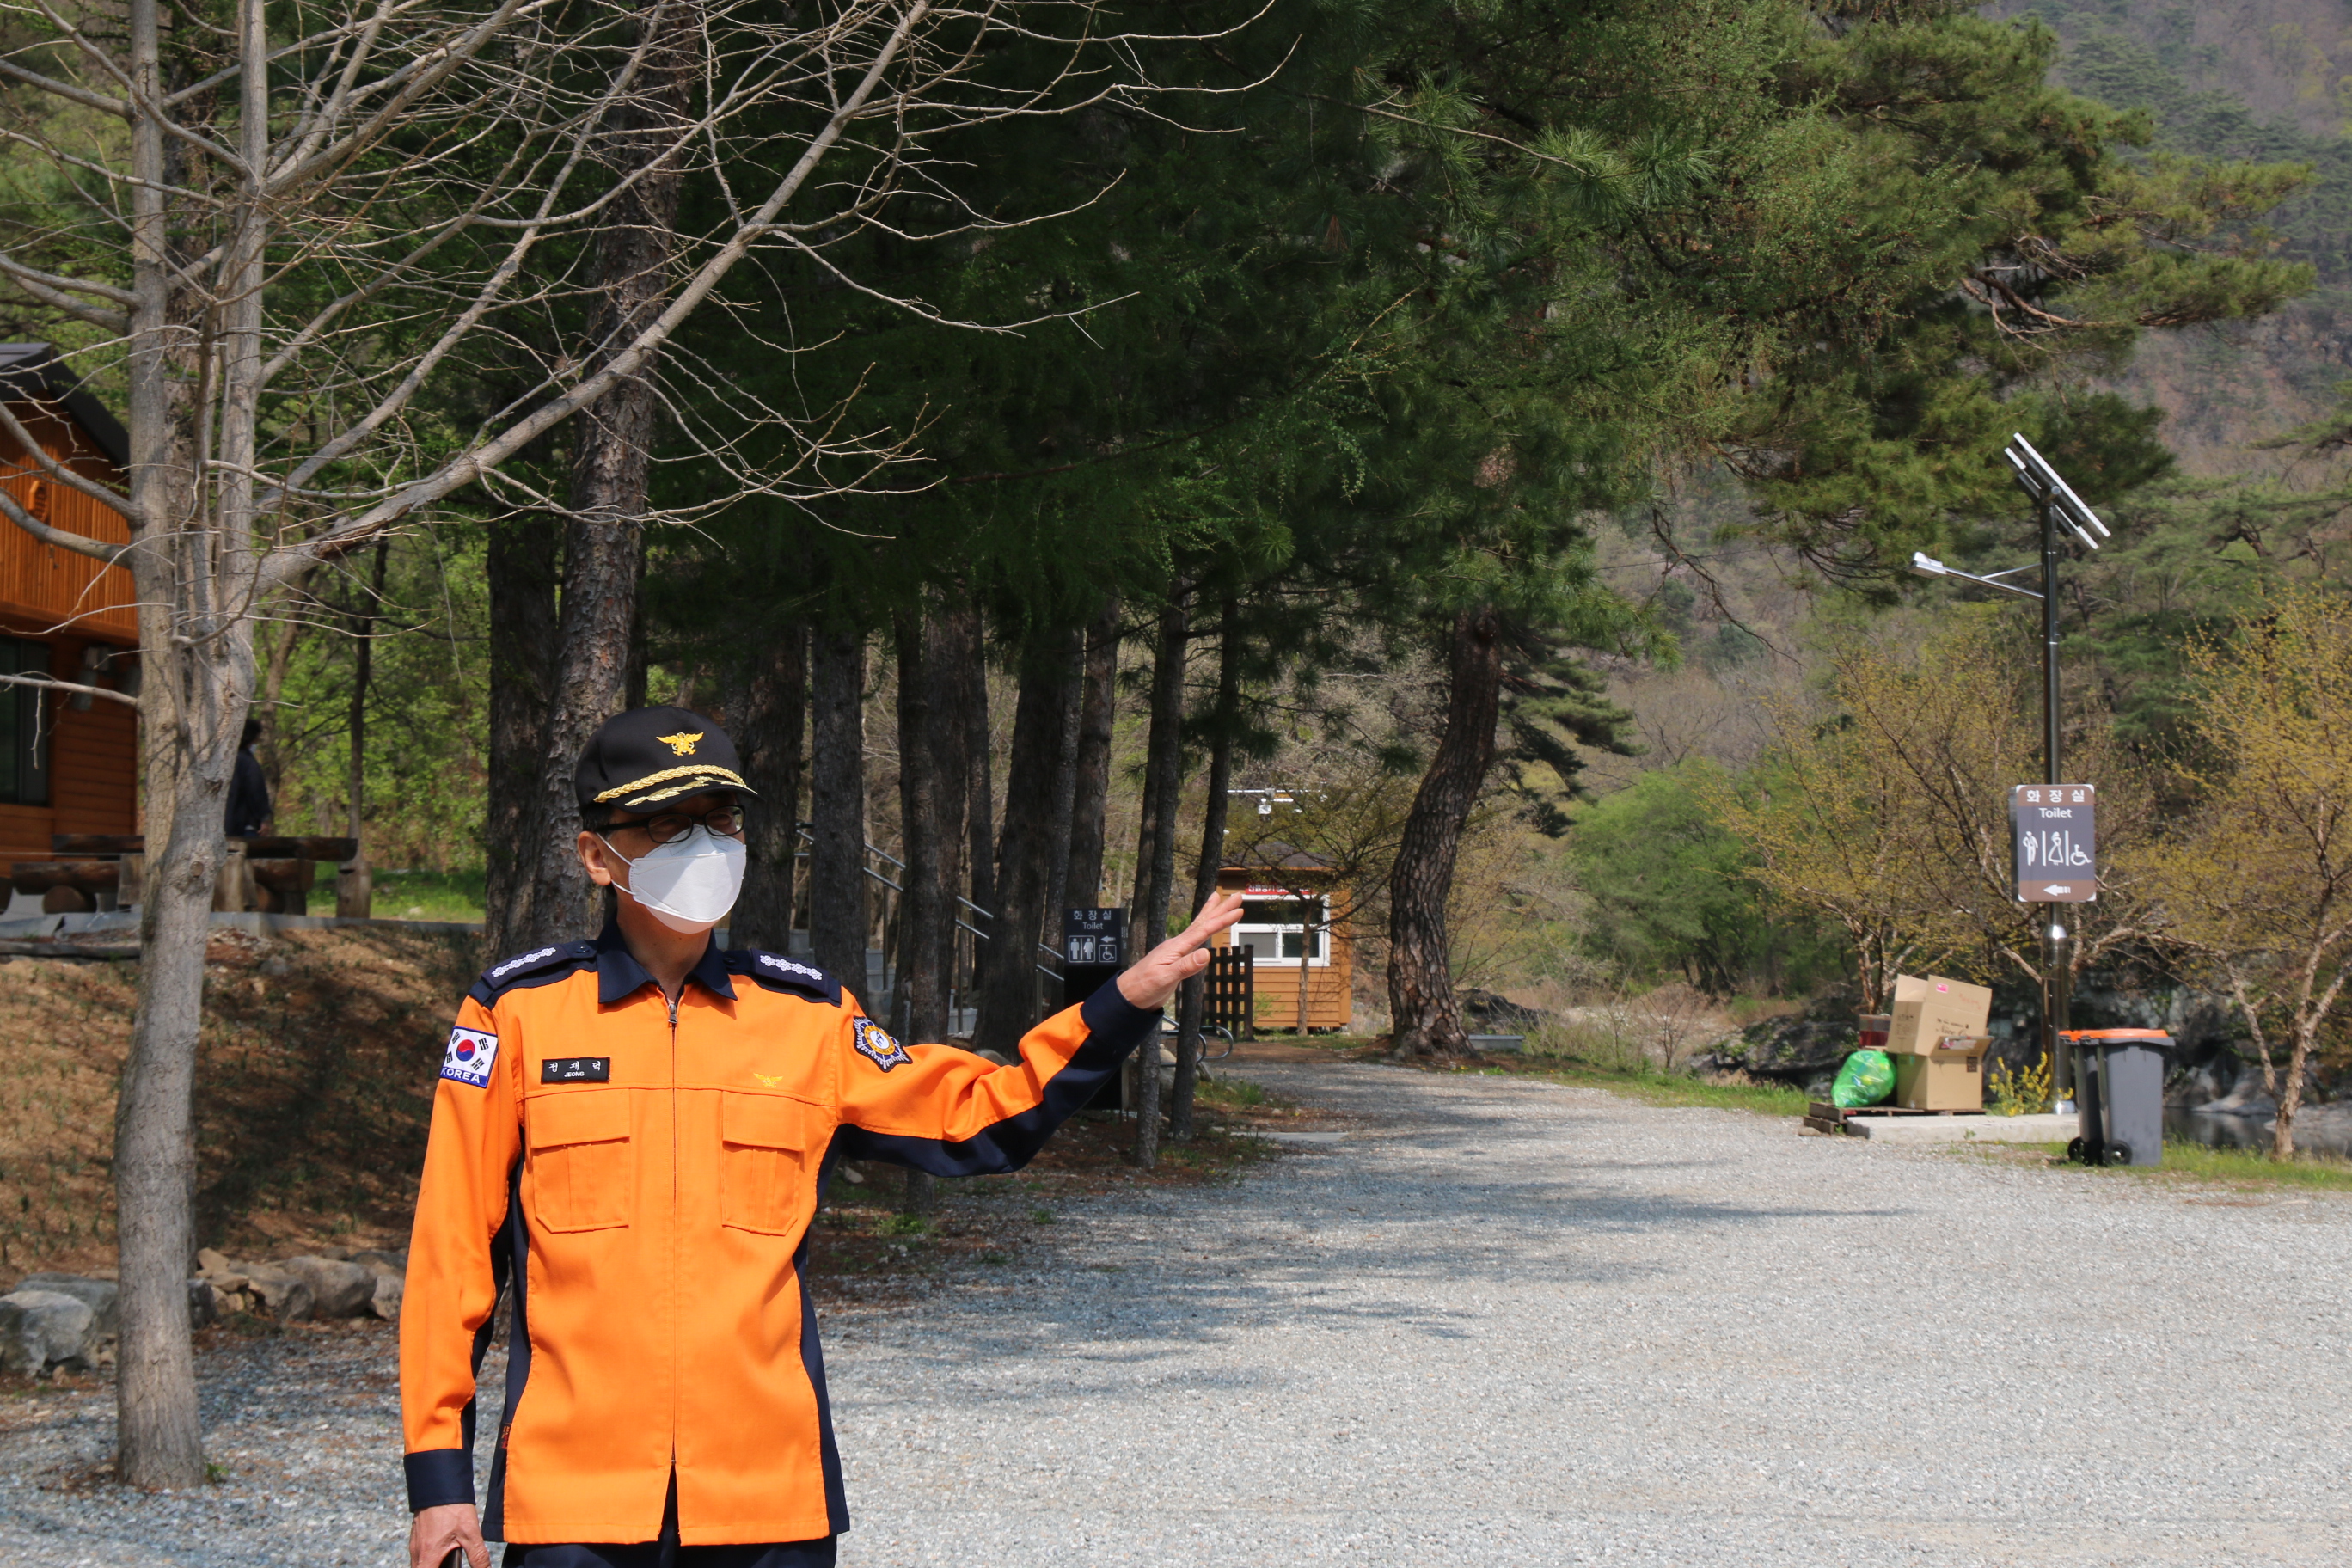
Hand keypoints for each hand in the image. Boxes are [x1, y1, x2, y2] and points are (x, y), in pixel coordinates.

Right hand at [410, 1502, 487, 1567]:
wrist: (440, 1485)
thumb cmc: (454, 1509)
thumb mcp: (470, 1533)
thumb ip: (477, 1556)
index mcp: (428, 1555)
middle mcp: (417, 1552)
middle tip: (450, 1564)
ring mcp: (415, 1544)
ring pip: (419, 1564)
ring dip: (431, 1565)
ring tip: (447, 1559)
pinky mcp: (416, 1536)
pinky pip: (419, 1554)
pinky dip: (429, 1557)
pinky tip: (443, 1551)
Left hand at [1116, 891, 1247, 1011]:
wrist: (1129, 995)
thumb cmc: (1144, 987)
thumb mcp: (1165, 979)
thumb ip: (1185, 966)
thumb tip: (1206, 953)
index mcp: (1176, 947)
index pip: (1203, 931)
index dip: (1221, 921)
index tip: (1238, 911)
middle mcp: (1177, 944)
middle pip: (1202, 923)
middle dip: (1220, 909)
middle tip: (1237, 896)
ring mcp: (1176, 950)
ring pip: (1197, 927)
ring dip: (1211, 914)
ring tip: (1219, 900)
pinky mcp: (1175, 958)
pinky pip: (1192, 938)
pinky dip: (1201, 928)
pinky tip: (1203, 926)